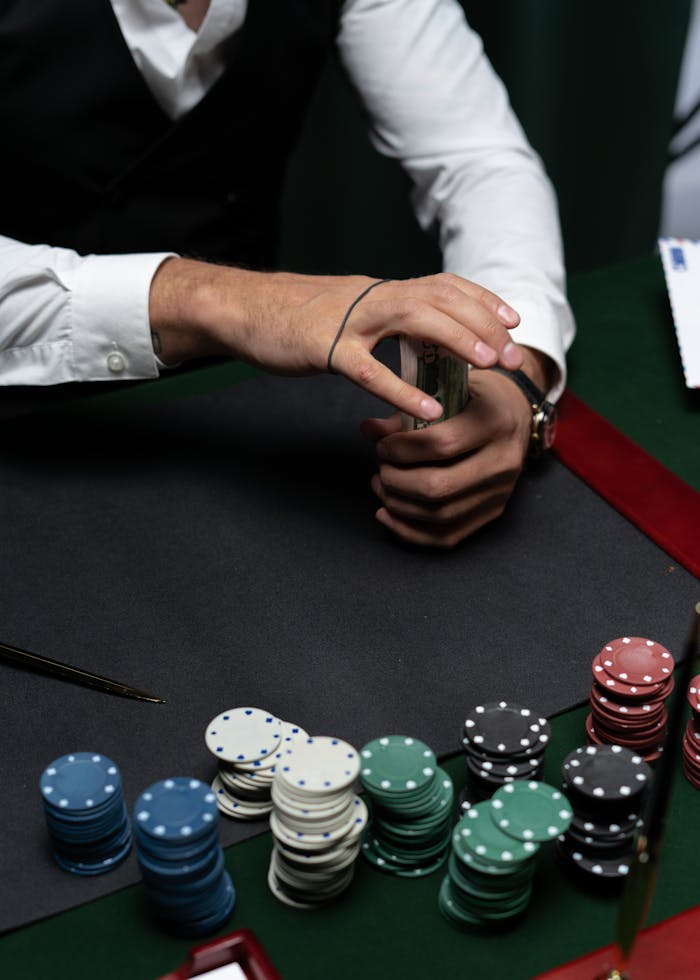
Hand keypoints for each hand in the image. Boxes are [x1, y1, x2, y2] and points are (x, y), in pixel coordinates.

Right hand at [150, 260, 523, 422]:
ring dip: (456, 339)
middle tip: (511, 354)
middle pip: (439, 298)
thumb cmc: (292, 317)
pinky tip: (429, 407)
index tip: (511, 319)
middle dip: (482, 323)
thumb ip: (384, 324)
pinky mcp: (324, 348)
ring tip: (487, 364)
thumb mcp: (348, 313)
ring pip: (413, 319)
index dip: (481, 298)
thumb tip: (420, 340)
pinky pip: (369, 369)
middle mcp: (371, 298)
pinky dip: (403, 388)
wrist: (241, 309)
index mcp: (378, 291)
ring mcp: (348, 321)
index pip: (441, 284)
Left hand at [361, 348, 555, 548]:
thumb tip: (369, 430)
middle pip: (438, 487)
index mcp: (495, 422)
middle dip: (396, 481)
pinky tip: (386, 514)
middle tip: (380, 468)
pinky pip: (447, 536)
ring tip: (380, 485)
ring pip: (439, 515)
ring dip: (398, 505)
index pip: (441, 445)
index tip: (382, 445)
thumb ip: (407, 411)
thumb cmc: (473, 398)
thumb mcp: (445, 390)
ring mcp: (501, 492)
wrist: (514, 415)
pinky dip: (410, 531)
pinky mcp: (493, 512)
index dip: (401, 449)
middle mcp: (504, 461)